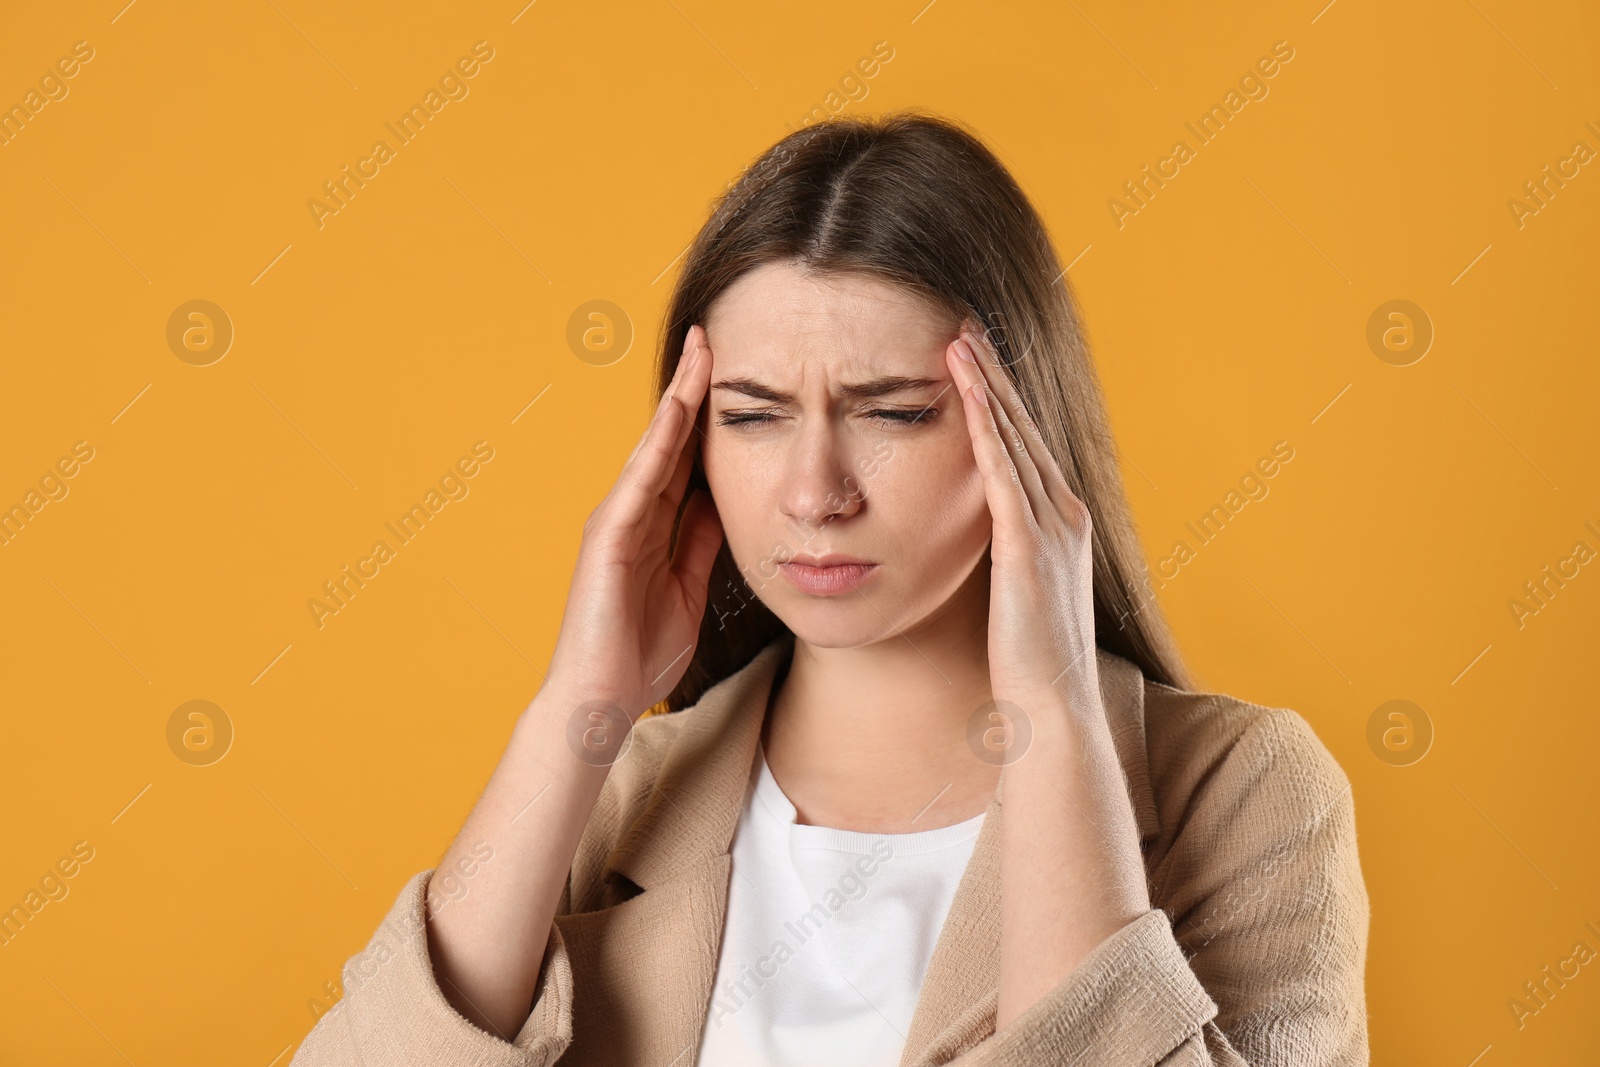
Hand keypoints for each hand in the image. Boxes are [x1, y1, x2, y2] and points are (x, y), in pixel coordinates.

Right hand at [543, 325, 724, 718]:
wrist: (601, 700)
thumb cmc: (640, 653)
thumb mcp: (688, 587)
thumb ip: (700, 543)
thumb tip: (721, 503)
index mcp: (651, 526)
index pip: (683, 457)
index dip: (705, 414)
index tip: (729, 372)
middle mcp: (630, 513)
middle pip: (667, 439)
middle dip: (691, 388)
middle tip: (713, 336)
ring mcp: (615, 521)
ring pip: (653, 448)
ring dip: (678, 399)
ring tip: (701, 353)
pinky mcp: (607, 537)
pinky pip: (639, 481)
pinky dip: (659, 443)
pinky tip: (679, 411)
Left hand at [945, 320, 1101, 713]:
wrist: (1054, 710)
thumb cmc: (1029, 663)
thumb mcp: (1019, 593)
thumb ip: (1008, 555)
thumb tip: (985, 538)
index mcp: (1063, 524)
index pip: (1026, 444)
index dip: (1001, 397)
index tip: (974, 355)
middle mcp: (1065, 515)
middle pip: (1023, 427)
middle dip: (993, 374)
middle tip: (964, 324)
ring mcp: (1051, 529)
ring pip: (1013, 439)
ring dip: (985, 386)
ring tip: (957, 338)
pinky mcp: (1027, 548)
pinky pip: (1002, 474)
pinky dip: (986, 427)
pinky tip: (967, 392)